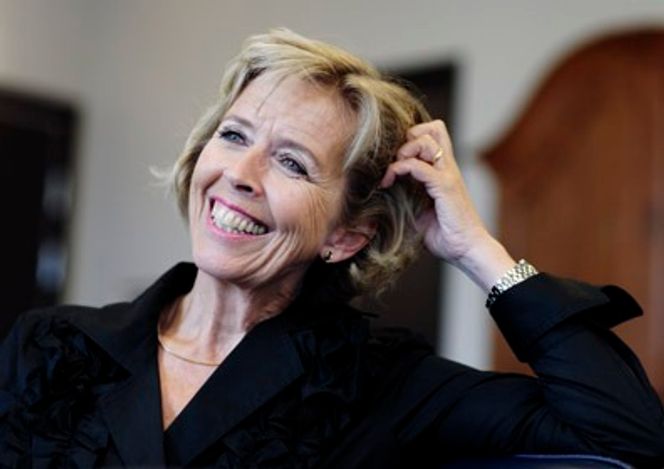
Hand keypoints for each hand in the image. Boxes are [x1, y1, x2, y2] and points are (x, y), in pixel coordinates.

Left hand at [381, 120, 514, 290]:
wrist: (467, 250)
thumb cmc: (446, 234)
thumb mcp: (420, 211)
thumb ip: (408, 196)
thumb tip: (383, 193)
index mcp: (443, 170)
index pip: (432, 136)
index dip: (410, 139)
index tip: (394, 161)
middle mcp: (447, 168)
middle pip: (433, 128)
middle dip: (408, 137)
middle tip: (395, 161)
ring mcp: (447, 175)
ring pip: (425, 140)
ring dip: (403, 151)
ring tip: (392, 172)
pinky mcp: (445, 186)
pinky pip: (419, 166)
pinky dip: (400, 169)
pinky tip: (390, 182)